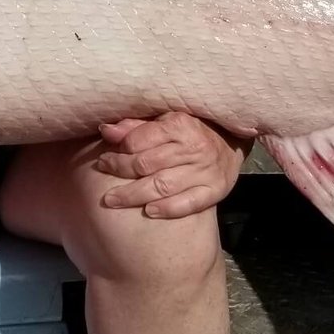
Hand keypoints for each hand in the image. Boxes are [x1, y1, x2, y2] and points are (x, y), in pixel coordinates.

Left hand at [94, 111, 247, 218]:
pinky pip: (189, 203)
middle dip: (120, 171)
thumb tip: (106, 130)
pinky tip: (149, 212)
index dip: (119, 150)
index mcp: (179, 125)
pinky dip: (168, 209)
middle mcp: (193, 148)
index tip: (105, 157)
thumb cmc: (189, 131)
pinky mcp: (215, 190)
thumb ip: (136, 127)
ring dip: (134, 195)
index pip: (140, 140)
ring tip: (112, 200)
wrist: (230, 142)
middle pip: (147, 164)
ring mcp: (205, 171)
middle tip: (103, 175)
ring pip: (163, 186)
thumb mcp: (165, 121)